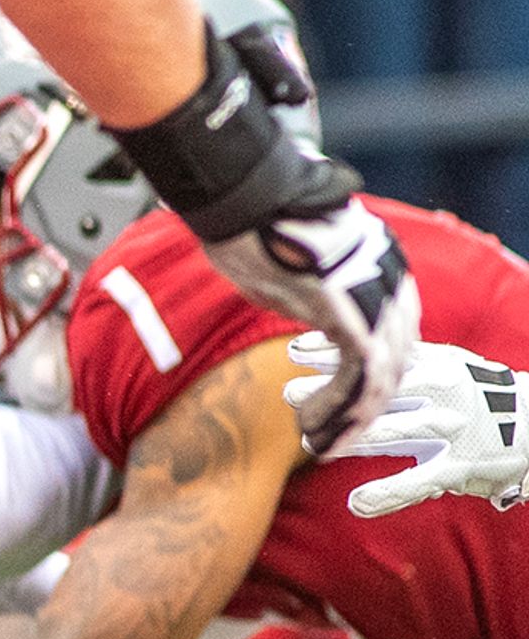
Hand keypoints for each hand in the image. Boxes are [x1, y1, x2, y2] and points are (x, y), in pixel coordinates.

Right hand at [201, 186, 414, 453]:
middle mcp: (390, 280)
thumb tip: (311, 329)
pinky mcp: (352, 313)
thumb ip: (310, 303)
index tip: (335, 407)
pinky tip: (312, 425)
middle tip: (332, 438)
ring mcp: (376, 295)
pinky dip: (338, 408)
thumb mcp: (289, 271)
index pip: (390, 335)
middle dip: (363, 407)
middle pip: (395, 360)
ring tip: (320, 441)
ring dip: (350, 417)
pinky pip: (359, 376)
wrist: (242, 197)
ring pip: (382, 376)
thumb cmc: (250, 224)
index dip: (366, 378)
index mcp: (380, 266)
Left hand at [296, 336, 528, 516]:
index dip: (339, 353)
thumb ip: (397, 363)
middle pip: (380, 391)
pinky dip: (387, 493)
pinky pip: (419, 480)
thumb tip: (341, 345)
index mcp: (436, 365)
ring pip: (394, 432)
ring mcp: (453, 428)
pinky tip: (356, 503)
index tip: (295, 350)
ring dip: (349, 438)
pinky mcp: (462, 464)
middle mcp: (444, 392)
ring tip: (310, 443)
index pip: (380, 357)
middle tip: (289, 394)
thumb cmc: (474, 395)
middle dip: (334, 392)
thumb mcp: (442, 368)